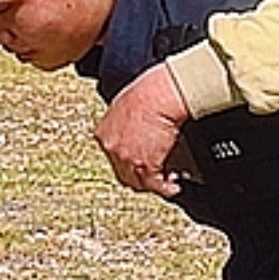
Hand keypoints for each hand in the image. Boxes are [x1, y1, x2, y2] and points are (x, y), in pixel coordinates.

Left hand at [96, 67, 190, 198]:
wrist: (161, 94)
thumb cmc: (150, 91)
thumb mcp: (126, 104)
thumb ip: (126, 122)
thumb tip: (137, 128)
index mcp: (104, 133)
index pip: (113, 156)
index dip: (128, 162)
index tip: (139, 163)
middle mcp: (111, 148)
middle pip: (123, 174)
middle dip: (139, 177)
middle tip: (155, 177)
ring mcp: (126, 159)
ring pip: (139, 182)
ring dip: (154, 185)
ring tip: (168, 184)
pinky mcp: (144, 166)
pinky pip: (156, 184)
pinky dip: (166, 188)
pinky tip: (174, 186)